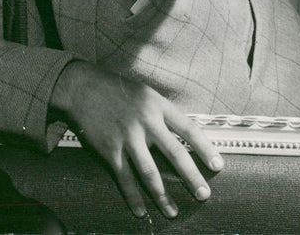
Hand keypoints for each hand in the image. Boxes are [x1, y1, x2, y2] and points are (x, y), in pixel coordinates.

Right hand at [50, 61, 222, 217]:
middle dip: (192, 177)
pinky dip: (133, 197)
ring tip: (172, 211)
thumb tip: (184, 136)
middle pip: (175, 153)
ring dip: (162, 195)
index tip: (217, 166)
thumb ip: (163, 113)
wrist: (82, 87)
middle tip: (203, 195)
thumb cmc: (116, 89)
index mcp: (158, 105)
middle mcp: (145, 121)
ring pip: (149, 172)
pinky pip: (124, 177)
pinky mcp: (109, 149)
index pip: (188, 129)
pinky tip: (140, 210)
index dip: (205, 149)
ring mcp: (127, 137)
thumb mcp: (146, 93)